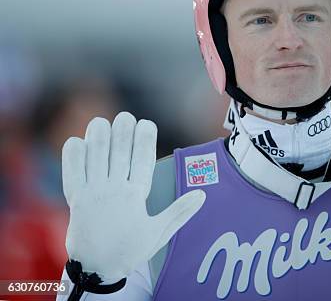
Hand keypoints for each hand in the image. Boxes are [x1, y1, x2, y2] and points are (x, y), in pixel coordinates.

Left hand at [62, 112, 205, 282]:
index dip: (145, 139)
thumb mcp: (159, 233)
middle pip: (118, 153)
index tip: (147, 123)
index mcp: (135, 197)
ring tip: (101, 121)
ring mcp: (92, 194)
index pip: (142, 160)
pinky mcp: (75, 199)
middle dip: (122, 131)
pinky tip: (77, 141)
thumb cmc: (129, 250)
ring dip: (98, 137)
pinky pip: (72, 172)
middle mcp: (113, 191)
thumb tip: (202, 194)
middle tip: (126, 117)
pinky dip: (73, 156)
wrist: (96, 269)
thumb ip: (180, 212)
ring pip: (95, 157)